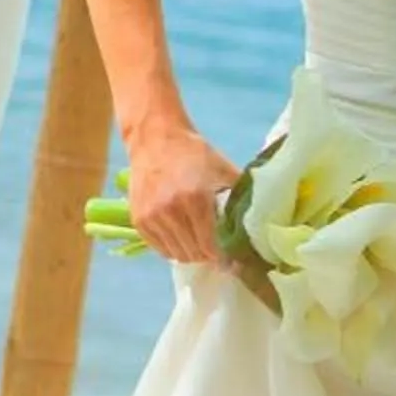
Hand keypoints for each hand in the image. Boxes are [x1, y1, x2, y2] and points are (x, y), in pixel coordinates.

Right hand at [123, 122, 242, 264]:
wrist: (155, 139)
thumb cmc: (195, 154)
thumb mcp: (225, 171)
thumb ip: (239, 199)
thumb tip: (257, 228)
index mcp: (196, 199)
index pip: (211, 246)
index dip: (224, 256)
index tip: (231, 255)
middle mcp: (171, 211)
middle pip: (195, 253)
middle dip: (209, 255)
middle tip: (217, 249)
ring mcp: (152, 217)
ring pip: (177, 254)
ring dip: (191, 253)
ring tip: (199, 242)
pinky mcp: (139, 220)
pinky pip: (160, 249)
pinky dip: (173, 248)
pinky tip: (182, 236)